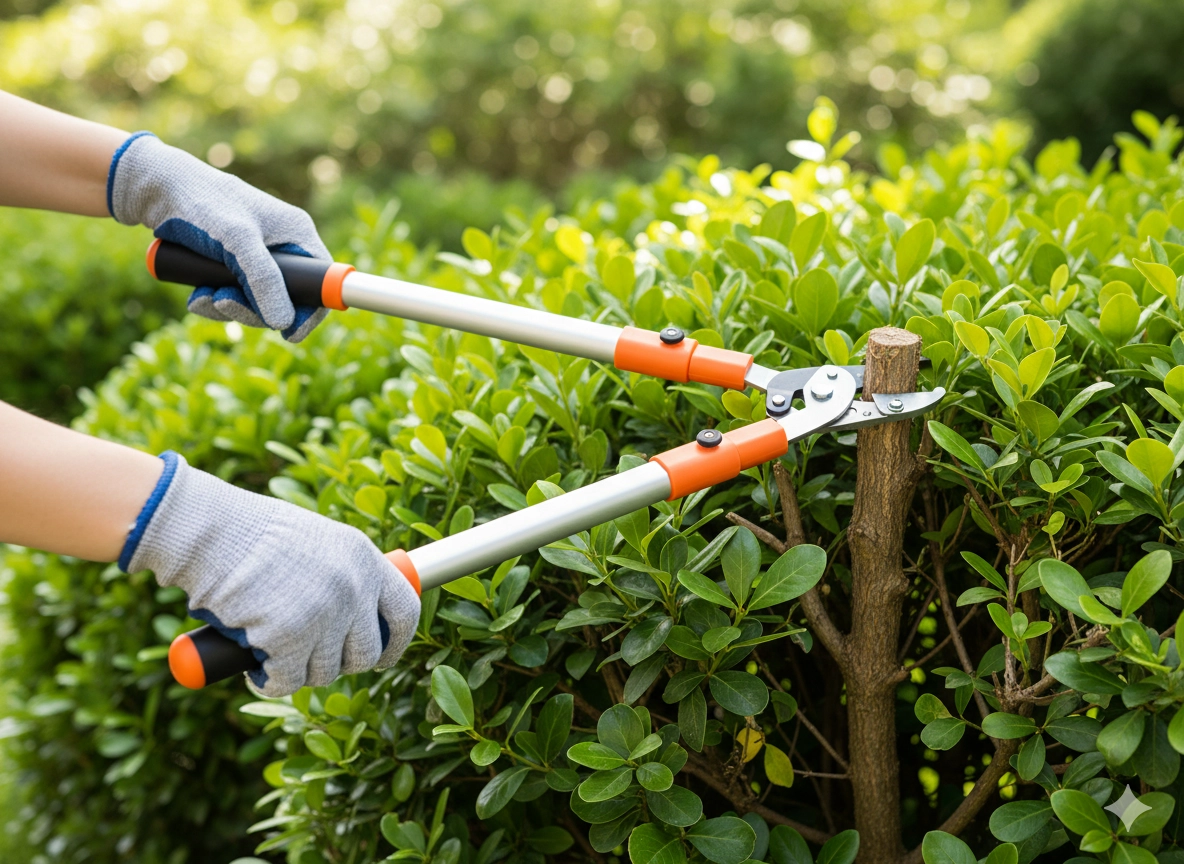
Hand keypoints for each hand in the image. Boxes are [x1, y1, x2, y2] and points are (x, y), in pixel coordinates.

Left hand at [108, 132, 330, 342]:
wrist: (156, 187)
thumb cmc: (201, 203)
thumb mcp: (236, 241)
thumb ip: (263, 281)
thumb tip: (284, 323)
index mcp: (295, 234)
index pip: (321, 282)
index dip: (310, 311)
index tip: (290, 334)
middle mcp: (281, 246)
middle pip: (286, 299)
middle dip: (253, 310)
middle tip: (223, 304)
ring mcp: (256, 256)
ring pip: (256, 302)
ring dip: (228, 307)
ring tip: (202, 297)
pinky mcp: (231, 263)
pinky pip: (234, 296)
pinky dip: (215, 301)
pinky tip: (196, 295)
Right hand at [121, 452, 418, 695]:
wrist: (211, 530)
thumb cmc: (255, 535)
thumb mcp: (319, 542)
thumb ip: (344, 575)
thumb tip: (358, 620)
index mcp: (365, 560)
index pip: (405, 612)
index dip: (396, 641)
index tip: (383, 656)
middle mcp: (353, 588)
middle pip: (365, 653)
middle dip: (339, 662)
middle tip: (310, 656)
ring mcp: (323, 615)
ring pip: (325, 672)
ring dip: (300, 670)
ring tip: (274, 649)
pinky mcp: (288, 639)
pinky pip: (287, 681)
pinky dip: (270, 681)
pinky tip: (256, 669)